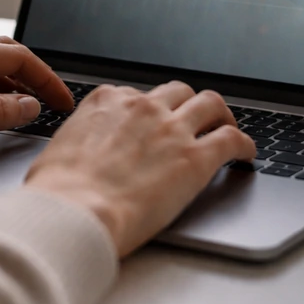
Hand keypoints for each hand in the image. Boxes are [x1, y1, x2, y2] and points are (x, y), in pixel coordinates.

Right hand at [25, 82, 254, 256]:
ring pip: (210, 104)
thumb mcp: (59, 151)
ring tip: (226, 127)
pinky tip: (246, 153)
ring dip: (221, 114)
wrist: (73, 212)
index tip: (153, 123)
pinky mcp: (196, 158)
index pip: (136, 94)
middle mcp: (142, 107)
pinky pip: (231, 139)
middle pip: (178, 92)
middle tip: (195, 120)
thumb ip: (80, 143)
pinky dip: (244, 143)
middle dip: (188, 104)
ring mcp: (171, 129)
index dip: (149, 111)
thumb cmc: (57, 192)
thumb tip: (77, 158)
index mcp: (106, 102)